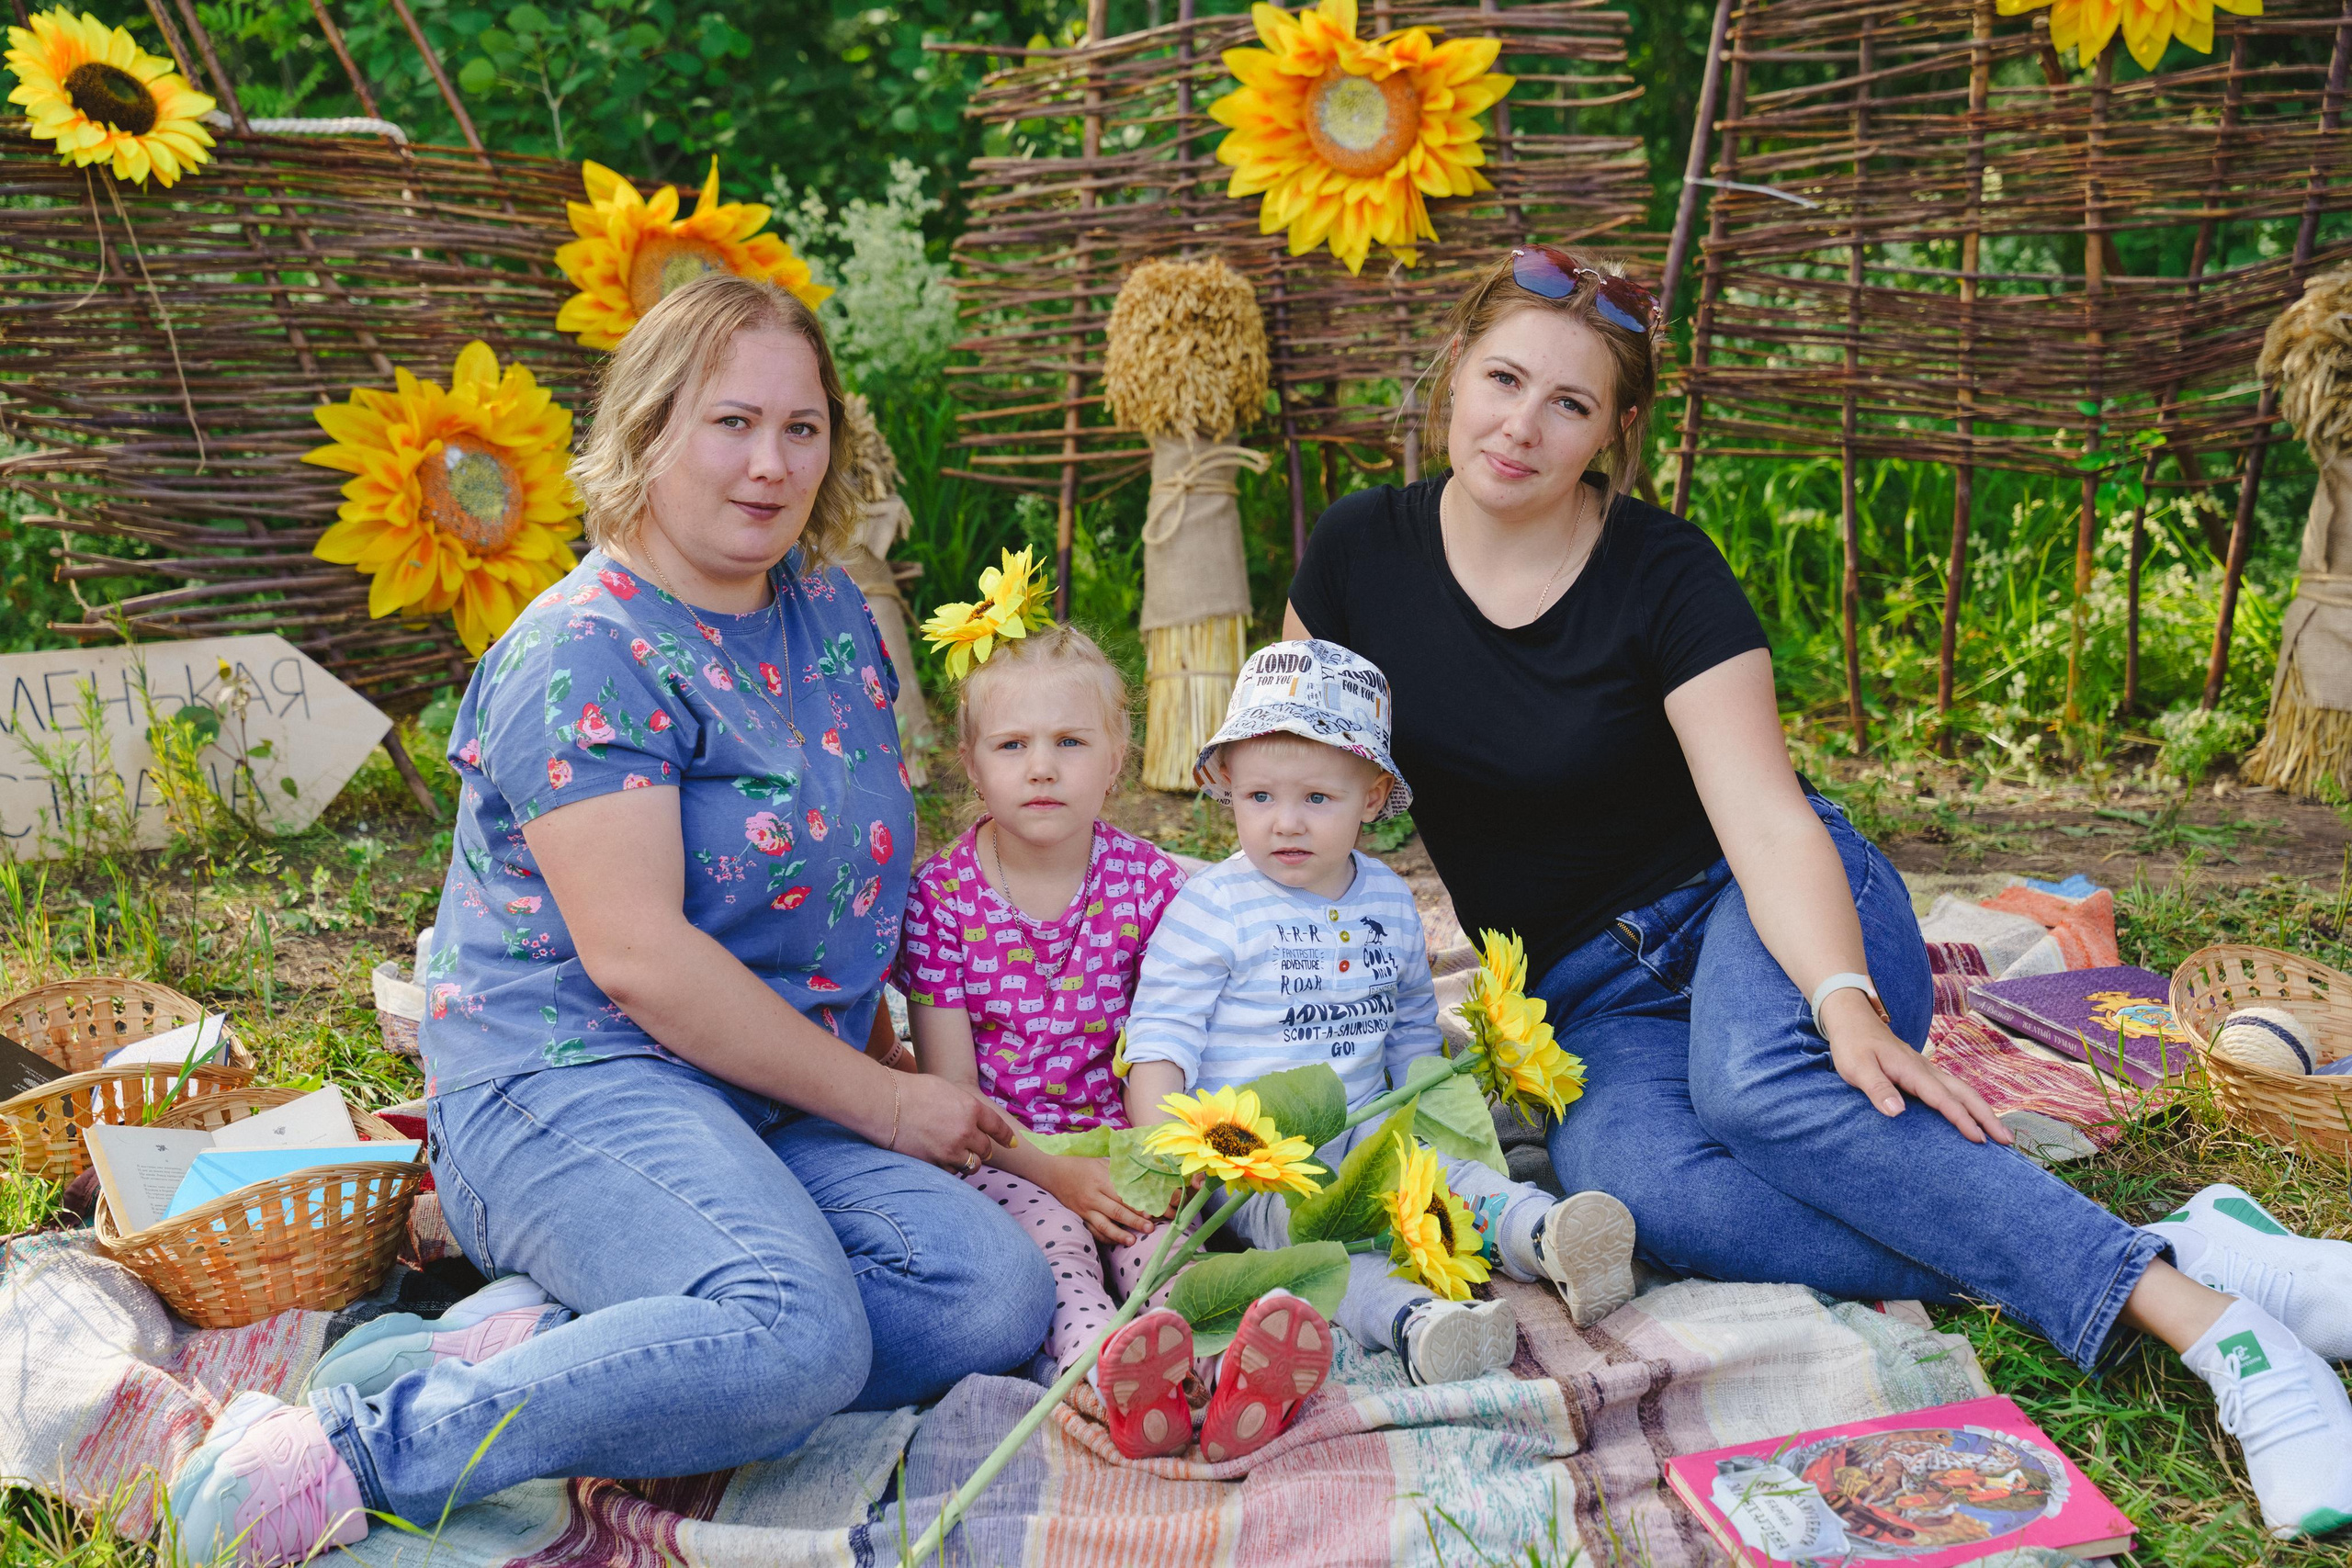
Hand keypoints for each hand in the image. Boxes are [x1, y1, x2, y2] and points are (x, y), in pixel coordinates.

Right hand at [884, 1071, 1019, 1171]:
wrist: (886, 1104)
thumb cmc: (912, 1091)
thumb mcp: (946, 1090)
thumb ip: (963, 1106)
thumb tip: (971, 1116)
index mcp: (970, 1109)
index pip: (997, 1127)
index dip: (1007, 1137)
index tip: (1013, 1144)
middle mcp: (965, 1131)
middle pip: (985, 1150)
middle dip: (982, 1150)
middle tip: (975, 1148)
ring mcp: (950, 1150)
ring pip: (972, 1166)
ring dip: (968, 1162)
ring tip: (958, 1156)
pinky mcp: (934, 1163)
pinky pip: (951, 1173)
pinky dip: (949, 1169)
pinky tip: (940, 1160)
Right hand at [1042, 1154, 1157, 1245]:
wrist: (1054, 1173)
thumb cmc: (1082, 1166)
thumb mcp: (1101, 1162)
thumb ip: (1120, 1171)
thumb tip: (1143, 1175)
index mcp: (1100, 1180)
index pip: (1122, 1195)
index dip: (1136, 1205)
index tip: (1151, 1213)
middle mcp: (1093, 1196)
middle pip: (1116, 1212)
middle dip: (1134, 1222)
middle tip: (1150, 1229)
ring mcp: (1085, 1209)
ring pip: (1103, 1225)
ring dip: (1119, 1235)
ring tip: (1132, 1242)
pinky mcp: (1080, 1217)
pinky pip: (1093, 1231)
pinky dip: (1105, 1238)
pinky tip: (1116, 1242)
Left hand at [1820, 991, 2011, 1145]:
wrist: (1853, 1019)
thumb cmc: (1852, 1045)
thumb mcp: (1856, 1068)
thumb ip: (1877, 1088)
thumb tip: (1898, 1112)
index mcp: (1912, 1071)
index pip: (1943, 1099)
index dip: (1962, 1119)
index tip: (1979, 1139)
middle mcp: (1926, 1069)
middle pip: (1964, 1094)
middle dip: (1987, 1117)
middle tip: (2007, 1141)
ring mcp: (1926, 1069)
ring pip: (1962, 1090)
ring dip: (1982, 1110)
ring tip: (2000, 1132)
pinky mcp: (1922, 1071)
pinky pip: (1952, 1088)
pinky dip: (1968, 1102)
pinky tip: (1973, 1114)